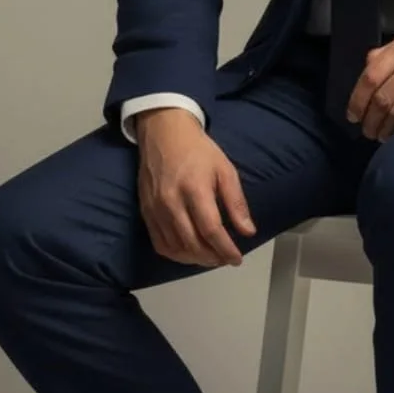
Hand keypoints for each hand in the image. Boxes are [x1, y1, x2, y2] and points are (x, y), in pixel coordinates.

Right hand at [135, 109, 256, 267]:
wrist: (164, 133)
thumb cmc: (199, 150)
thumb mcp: (225, 169)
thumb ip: (236, 202)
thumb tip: (248, 232)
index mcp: (195, 188)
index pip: (211, 229)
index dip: (225, 249)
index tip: (236, 259)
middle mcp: (172, 201)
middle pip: (192, 243)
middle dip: (212, 257)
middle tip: (225, 259)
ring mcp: (155, 208)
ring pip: (175, 247)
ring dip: (195, 259)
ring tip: (210, 258)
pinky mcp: (145, 211)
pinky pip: (160, 243)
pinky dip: (176, 254)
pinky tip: (189, 253)